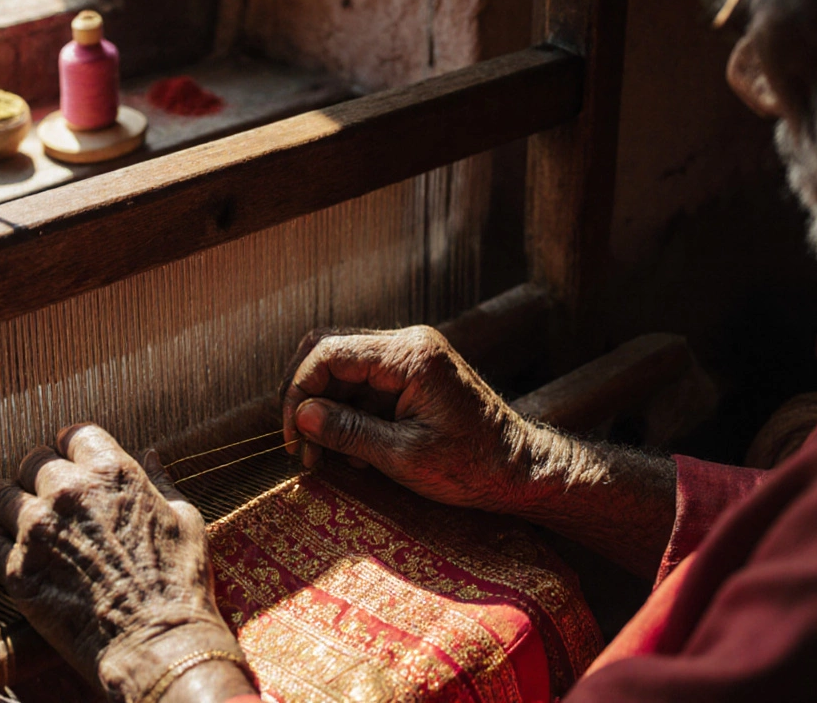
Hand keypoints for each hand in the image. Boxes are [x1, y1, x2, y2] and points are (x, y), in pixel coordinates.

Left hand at [0, 424, 253, 701]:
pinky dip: (5, 550)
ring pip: (2, 498)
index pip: (73, 434)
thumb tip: (151, 455)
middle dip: (41, 475)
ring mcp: (37, 532)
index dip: (73, 448)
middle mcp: (68, 494)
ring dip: (15, 508)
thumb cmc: (180, 582)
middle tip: (50, 497)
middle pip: (32, 461)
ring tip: (31, 527)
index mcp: (112, 473)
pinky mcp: (17, 572)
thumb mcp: (185, 520)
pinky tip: (27, 561)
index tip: (73, 462)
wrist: (159, 644)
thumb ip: (160, 482)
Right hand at [280, 326, 537, 512]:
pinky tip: (353, 454)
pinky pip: (364, 385)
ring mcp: (411, 358)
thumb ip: (350, 432)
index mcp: (409, 356)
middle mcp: (408, 344)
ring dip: (326, 412)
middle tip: (301, 446)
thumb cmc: (472, 466)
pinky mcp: (413, 376)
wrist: (522, 470)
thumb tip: (302, 415)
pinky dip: (348, 416)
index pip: (327, 353)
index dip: (299, 393)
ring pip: (343, 370)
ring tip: (326, 459)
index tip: (294, 438)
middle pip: (329, 352)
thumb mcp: (404, 456)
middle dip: (306, 399)